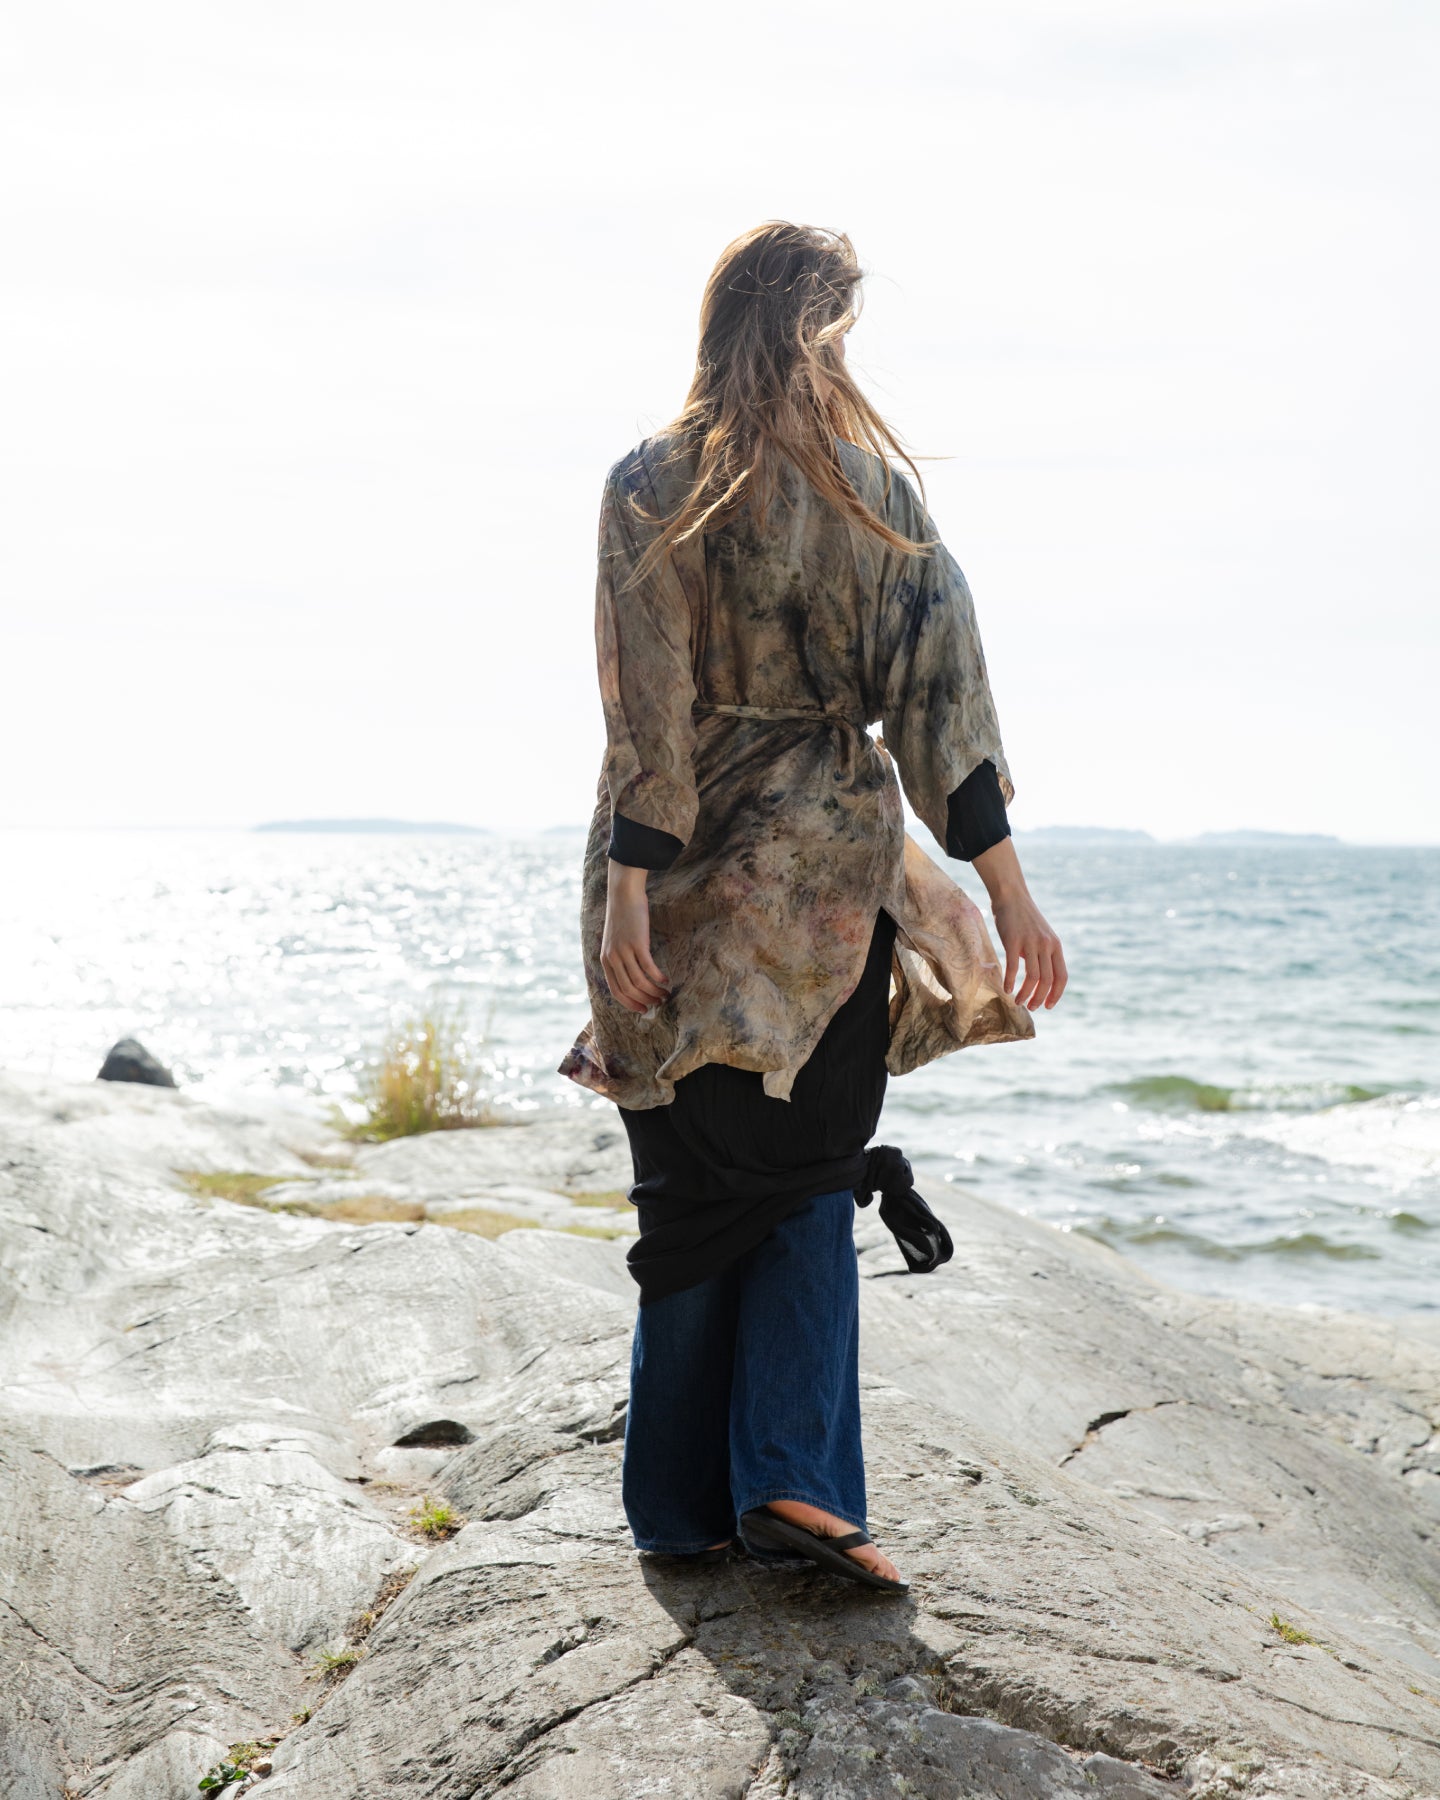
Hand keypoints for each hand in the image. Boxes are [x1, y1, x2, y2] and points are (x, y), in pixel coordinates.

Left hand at [601, 861, 671, 1013]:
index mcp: (605, 960)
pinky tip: (666, 980)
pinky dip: (658, 977)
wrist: (623, 895)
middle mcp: (613, 959)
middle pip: (629, 989)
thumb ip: (619, 956)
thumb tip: (632, 973)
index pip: (616, 991)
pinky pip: (648, 968)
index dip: (630, 1003)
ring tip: (665, 994)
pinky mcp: (637, 944)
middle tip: (658, 1003)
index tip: (643, 1009)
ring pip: (639, 982)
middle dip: (644, 1000)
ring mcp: (624, 952)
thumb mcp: (615, 940)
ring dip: (654, 991)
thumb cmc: (622, 917)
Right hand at [991, 891, 1066, 1009]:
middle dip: (1040, 998)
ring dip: (1025, 994)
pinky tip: (1006, 989)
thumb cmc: (1024, 917)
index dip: (1056, 994)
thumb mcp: (1041, 935)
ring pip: (1033, 977)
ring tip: (1018, 1002)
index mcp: (1055, 946)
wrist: (1011, 895)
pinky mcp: (1013, 940)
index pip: (1062, 977)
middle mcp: (1046, 945)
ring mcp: (1030, 942)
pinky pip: (1013, 966)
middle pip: (1047, 980)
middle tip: (1031, 1008)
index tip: (1048, 1006)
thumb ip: (1043, 953)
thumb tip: (1039, 976)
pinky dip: (1010, 981)